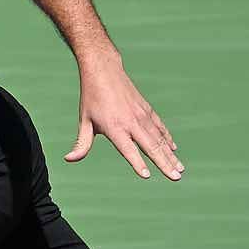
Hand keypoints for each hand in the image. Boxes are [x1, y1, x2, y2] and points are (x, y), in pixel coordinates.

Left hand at [65, 52, 182, 180]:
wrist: (104, 70)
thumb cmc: (91, 98)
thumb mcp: (84, 121)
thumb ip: (82, 143)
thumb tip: (69, 159)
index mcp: (115, 127)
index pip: (128, 149)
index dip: (136, 163)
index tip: (146, 175)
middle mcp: (131, 122)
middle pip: (151, 147)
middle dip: (164, 164)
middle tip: (176, 178)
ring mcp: (142, 115)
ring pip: (159, 139)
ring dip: (170, 155)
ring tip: (180, 169)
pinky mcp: (147, 109)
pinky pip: (160, 127)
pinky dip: (167, 139)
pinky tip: (173, 149)